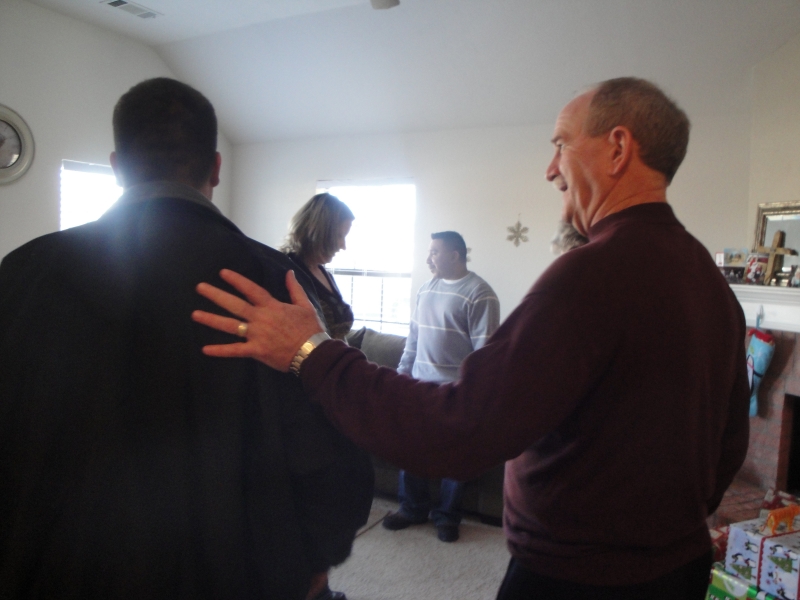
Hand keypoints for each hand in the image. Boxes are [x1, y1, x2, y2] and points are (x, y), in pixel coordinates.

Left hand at [192, 269, 324, 371]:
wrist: (312, 352)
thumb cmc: (310, 329)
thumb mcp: (305, 305)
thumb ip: (295, 289)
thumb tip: (289, 272)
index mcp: (272, 306)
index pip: (251, 289)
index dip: (236, 280)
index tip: (222, 273)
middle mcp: (260, 318)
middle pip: (234, 305)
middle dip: (216, 295)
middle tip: (200, 288)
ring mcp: (256, 335)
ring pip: (230, 326)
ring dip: (211, 319)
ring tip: (195, 314)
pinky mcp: (256, 351)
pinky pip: (235, 351)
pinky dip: (220, 351)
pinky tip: (205, 349)